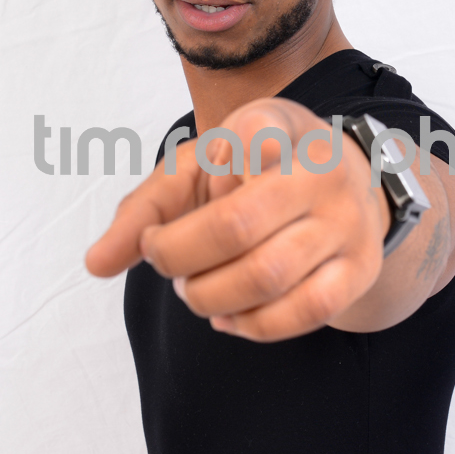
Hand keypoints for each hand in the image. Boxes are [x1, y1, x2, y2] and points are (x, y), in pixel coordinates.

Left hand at [85, 97, 389, 341]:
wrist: (347, 183)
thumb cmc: (256, 173)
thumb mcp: (198, 168)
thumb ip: (144, 209)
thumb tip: (96, 265)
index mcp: (274, 128)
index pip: (235, 146)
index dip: (184, 195)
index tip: (160, 223)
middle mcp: (318, 170)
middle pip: (233, 228)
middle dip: (180, 260)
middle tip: (168, 266)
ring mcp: (345, 222)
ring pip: (266, 276)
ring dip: (211, 297)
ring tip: (197, 291)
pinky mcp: (358, 269)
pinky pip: (303, 312)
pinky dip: (252, 325)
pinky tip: (229, 317)